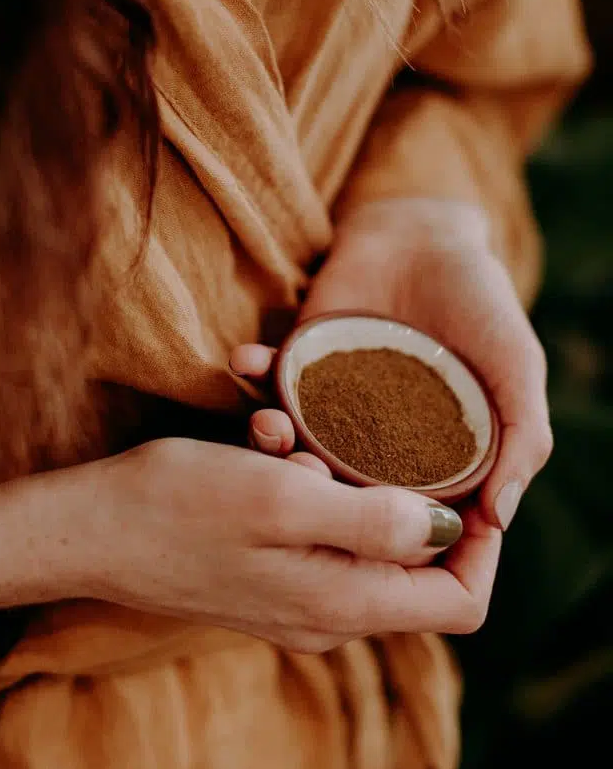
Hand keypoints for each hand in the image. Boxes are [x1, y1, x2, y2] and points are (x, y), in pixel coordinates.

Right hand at [77, 437, 496, 648]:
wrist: (88, 527)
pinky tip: (259, 435)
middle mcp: (330, 612)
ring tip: (279, 425)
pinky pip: (315, 521)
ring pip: (360, 528)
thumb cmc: (176, 505)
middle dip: (394, 482)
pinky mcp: (269, 570)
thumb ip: (373, 521)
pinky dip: (302, 475)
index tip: (464, 471)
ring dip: (337, 467)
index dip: (482, 541)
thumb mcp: (279, 498)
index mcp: (344, 603)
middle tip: (348, 427)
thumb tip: (451, 527)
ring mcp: (298, 594)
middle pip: (416, 561)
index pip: (461, 601)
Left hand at [236, 198, 550, 532]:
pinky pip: (270, 378)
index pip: (402, 516)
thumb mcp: (517, 368)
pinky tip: (247, 360)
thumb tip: (499, 521)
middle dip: (312, 489)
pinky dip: (254, 371)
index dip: (386, 533)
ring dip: (271, 437)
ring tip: (269, 423)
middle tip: (302, 475)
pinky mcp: (301, 361)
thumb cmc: (482, 304)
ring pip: (294, 440)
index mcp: (425, 463)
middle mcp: (374, 445)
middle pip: (335, 487)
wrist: (429, 235)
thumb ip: (522, 438)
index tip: (366, 532)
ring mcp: (331, 404)